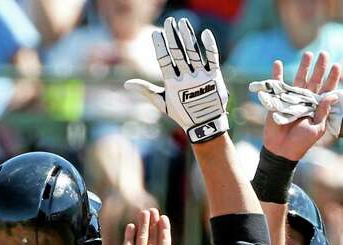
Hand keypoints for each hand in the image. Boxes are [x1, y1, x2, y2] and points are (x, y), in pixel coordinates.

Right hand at [120, 208, 196, 244]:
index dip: (164, 228)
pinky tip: (131, 225)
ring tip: (144, 212)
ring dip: (143, 225)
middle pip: (152, 236)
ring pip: (141, 237)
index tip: (164, 217)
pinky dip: (129, 235)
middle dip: (153, 223)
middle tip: (153, 210)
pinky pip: (128, 244)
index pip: (164, 239)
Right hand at [124, 17, 228, 143]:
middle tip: (170, 21)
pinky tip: (204, 33)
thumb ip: (146, 90)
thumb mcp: (162, 103)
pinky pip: (213, 58)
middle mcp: (187, 79)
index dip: (160, 46)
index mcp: (173, 85)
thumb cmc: (182, 114)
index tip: (156, 33)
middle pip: (178, 53)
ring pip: (193, 52)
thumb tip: (126, 84)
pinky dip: (209, 45)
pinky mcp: (215, 77)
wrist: (206, 126)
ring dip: (187, 35)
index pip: (164, 61)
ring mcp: (202, 77)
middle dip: (173, 35)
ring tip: (183, 22)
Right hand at [261, 53, 340, 161]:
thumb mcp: (317, 129)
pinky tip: (278, 63)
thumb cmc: (301, 143)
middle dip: (320, 68)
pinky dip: (277, 74)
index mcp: (318, 107)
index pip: (327, 89)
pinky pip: (277, 85)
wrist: (282, 150)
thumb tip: (333, 94)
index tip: (337, 65)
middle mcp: (307, 100)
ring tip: (308, 54)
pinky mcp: (278, 100)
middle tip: (324, 54)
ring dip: (303, 67)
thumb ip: (324, 112)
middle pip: (315, 80)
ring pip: (299, 79)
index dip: (332, 78)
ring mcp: (293, 99)